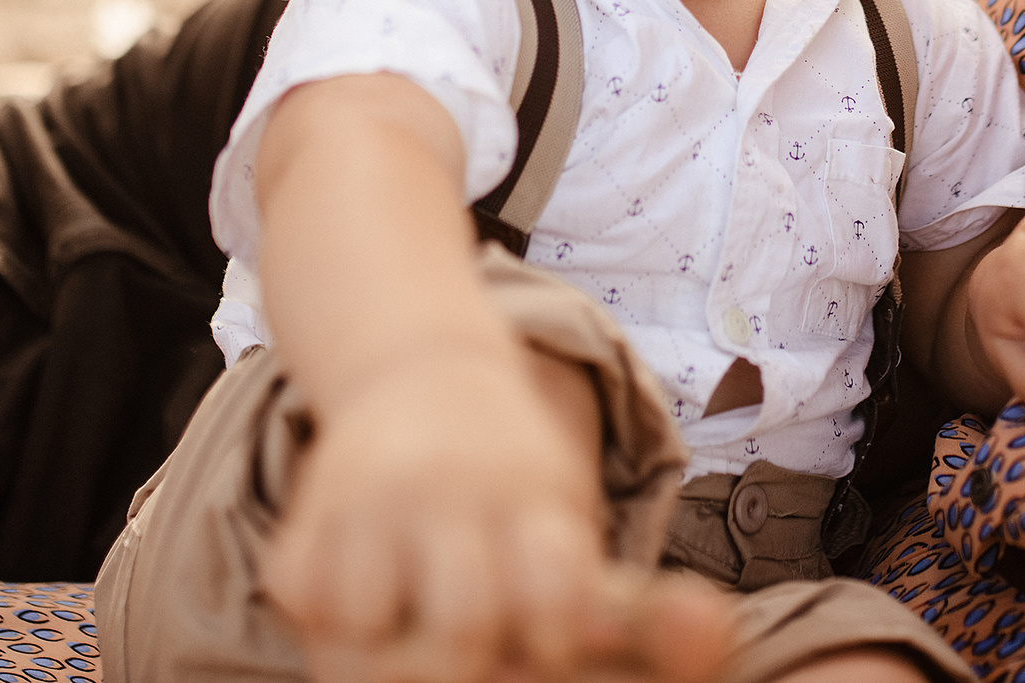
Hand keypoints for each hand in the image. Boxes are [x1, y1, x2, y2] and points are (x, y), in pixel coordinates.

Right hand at [263, 344, 728, 682]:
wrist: (417, 370)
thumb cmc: (509, 484)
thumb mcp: (572, 528)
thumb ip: (639, 614)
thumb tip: (718, 642)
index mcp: (533, 500)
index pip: (556, 608)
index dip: (552, 636)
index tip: (544, 629)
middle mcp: (451, 491)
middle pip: (461, 635)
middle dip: (468, 657)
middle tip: (472, 637)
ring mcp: (371, 502)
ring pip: (368, 630)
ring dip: (386, 645)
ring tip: (411, 625)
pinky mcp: (307, 522)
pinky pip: (307, 607)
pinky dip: (329, 619)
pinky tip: (361, 597)